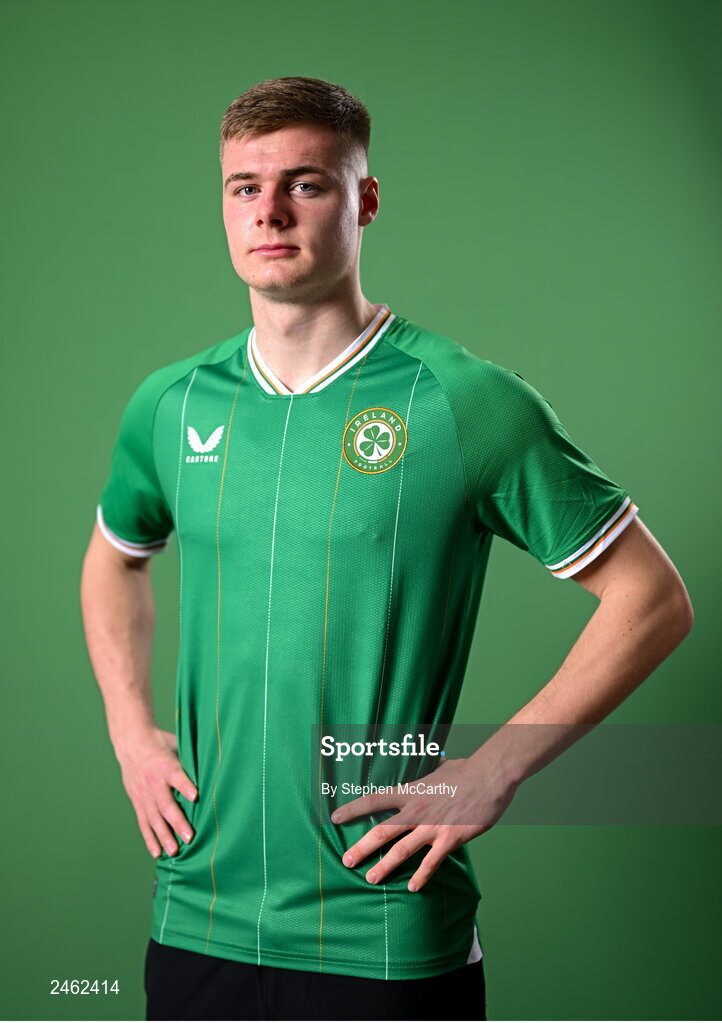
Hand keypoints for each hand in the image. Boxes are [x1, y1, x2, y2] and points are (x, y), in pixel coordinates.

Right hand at [116, 727, 197, 858]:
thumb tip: (215, 767)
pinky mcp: (138, 803)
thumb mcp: (177, 744)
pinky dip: (150, 839)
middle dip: (177, 822)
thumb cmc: (161, 743)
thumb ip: (190, 760)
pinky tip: (157, 853)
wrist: (131, 742)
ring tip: (174, 851)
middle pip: (166, 804)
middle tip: (189, 837)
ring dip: (164, 836)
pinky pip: (144, 823)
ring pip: (154, 818)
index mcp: (166, 765)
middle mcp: (154, 782)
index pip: (176, 776)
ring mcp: (144, 795)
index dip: (185, 786)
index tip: (195, 796)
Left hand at [331, 757, 516, 891]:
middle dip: (361, 847)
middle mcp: (416, 811)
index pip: (374, 800)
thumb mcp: (442, 768)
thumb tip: (436, 765)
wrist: (490, 776)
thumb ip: (432, 773)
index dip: (352, 809)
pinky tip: (412, 887)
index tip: (335, 817)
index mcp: (411, 792)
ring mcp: (432, 826)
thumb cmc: (468, 770)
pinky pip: (431, 862)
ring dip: (384, 866)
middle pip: (381, 831)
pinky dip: (421, 876)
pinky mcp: (450, 839)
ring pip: (401, 850)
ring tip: (370, 879)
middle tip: (346, 861)